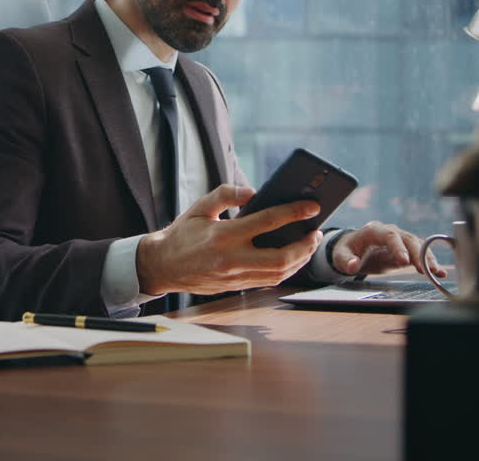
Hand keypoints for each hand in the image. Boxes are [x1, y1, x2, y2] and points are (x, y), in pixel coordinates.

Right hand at [136, 184, 322, 295]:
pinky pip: (269, 281)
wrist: (163, 266)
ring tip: (309, 244)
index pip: (267, 222)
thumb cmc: (182, 234)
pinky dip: (286, 269)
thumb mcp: (199, 207)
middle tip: (316, 232)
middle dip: (304, 245)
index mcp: (223, 235)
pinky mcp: (236, 287)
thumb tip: (253, 191)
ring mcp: (235, 276)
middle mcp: (231, 259)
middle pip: (280, 257)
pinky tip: (293, 257)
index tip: (311, 206)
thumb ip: (225, 194)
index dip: (293, 212)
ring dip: (299, 259)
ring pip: (278, 273)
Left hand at [331, 221, 446, 277]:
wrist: (353, 250)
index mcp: (374, 230)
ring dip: (428, 258)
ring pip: (417, 245)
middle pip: (408, 239)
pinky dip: (429, 262)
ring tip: (437, 272)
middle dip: (418, 253)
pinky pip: (420, 253)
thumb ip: (345, 261)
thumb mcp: (340, 256)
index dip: (398, 246)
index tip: (404, 260)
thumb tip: (353, 265)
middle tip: (425, 269)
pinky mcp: (406, 249)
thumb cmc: (347, 250)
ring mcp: (400, 240)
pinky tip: (439, 273)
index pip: (389, 235)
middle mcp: (390, 232)